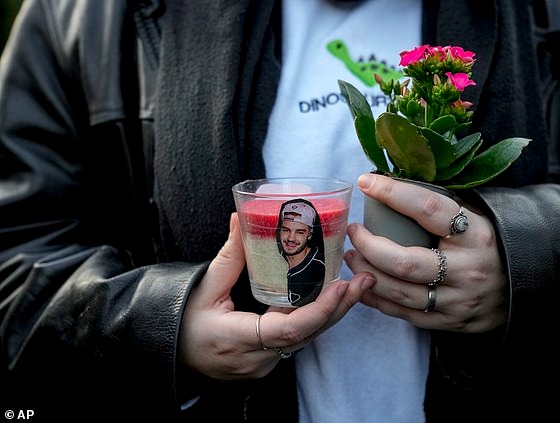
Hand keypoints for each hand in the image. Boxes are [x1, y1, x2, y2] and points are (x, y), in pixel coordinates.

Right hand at [179, 213, 375, 379]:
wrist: (173, 353)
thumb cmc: (183, 321)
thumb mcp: (204, 287)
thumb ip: (229, 255)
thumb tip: (240, 218)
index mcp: (237, 339)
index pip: (288, 330)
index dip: (319, 309)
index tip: (340, 286)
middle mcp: (257, 357)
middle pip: (308, 334)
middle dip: (339, 307)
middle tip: (364, 279)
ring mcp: (265, 362)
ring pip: (307, 338)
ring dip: (333, 311)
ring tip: (358, 284)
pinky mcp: (269, 359)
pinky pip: (299, 339)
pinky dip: (317, 317)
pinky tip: (333, 297)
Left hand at [345, 173, 507, 332]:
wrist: (527, 288)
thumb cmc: (489, 245)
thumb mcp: (476, 219)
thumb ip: (441, 207)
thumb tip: (392, 184)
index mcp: (477, 234)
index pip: (428, 208)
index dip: (393, 193)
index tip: (367, 183)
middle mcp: (468, 270)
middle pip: (405, 262)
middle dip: (370, 246)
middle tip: (354, 231)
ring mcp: (459, 301)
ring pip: (400, 292)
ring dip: (367, 274)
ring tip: (352, 257)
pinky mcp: (451, 323)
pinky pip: (405, 314)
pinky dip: (377, 299)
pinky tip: (363, 283)